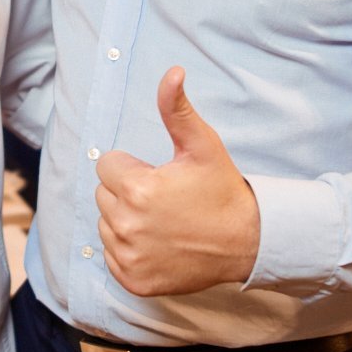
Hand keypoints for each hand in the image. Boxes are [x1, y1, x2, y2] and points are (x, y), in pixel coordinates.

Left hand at [94, 68, 260, 295]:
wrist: (247, 242)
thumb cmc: (222, 190)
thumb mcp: (202, 145)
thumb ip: (177, 109)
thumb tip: (172, 72)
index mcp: (136, 188)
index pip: (107, 166)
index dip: (133, 167)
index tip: (161, 177)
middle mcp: (126, 225)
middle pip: (104, 195)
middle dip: (128, 192)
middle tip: (165, 199)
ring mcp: (128, 256)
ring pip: (106, 225)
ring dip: (127, 221)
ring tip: (163, 221)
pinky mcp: (133, 280)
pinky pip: (112, 256)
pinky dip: (129, 250)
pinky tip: (159, 244)